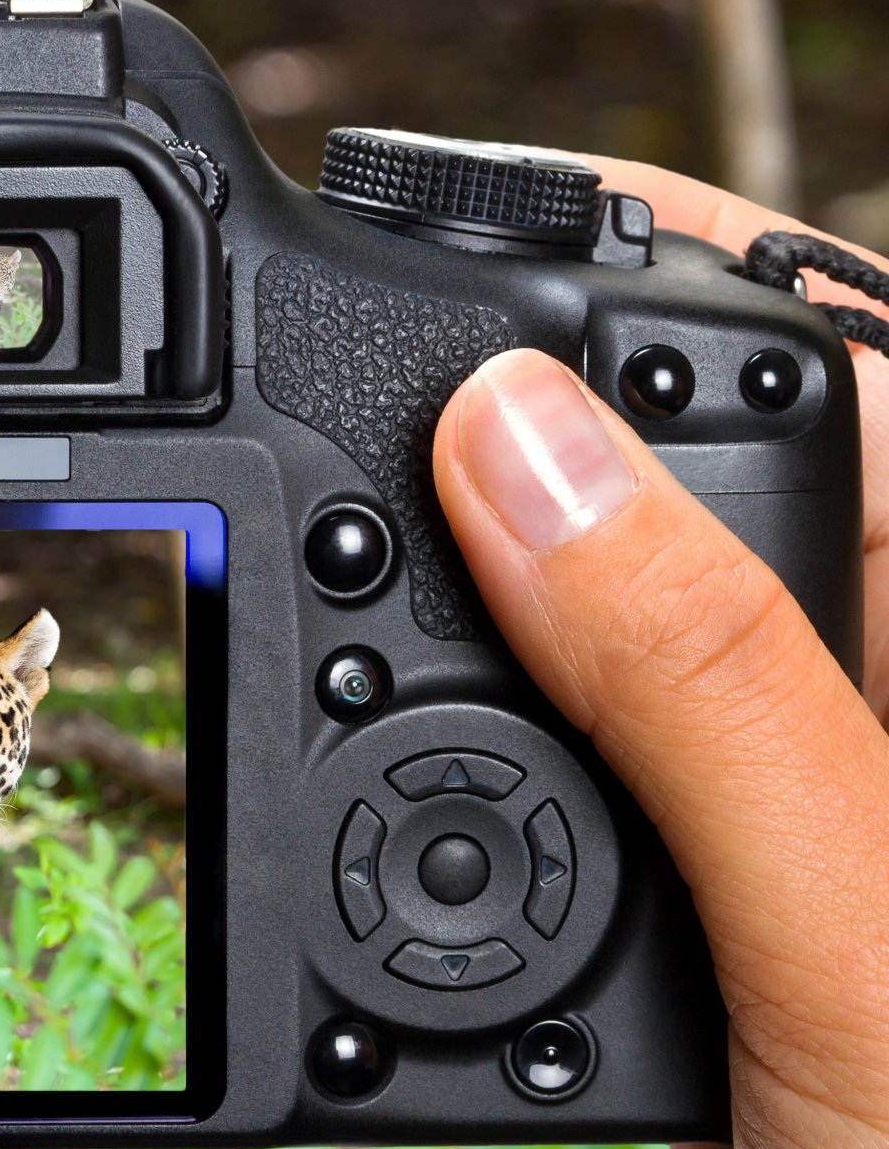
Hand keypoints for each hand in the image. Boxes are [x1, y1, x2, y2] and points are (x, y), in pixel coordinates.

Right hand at [433, 159, 888, 1148]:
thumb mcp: (859, 929)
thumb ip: (703, 689)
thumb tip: (515, 451)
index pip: (846, 374)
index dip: (684, 268)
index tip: (497, 219)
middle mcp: (862, 699)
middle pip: (682, 486)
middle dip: (521, 422)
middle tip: (350, 380)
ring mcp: (766, 803)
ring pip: (583, 629)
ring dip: (450, 588)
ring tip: (313, 538)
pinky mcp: (678, 902)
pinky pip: (533, 769)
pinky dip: (428, 743)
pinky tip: (352, 748)